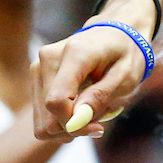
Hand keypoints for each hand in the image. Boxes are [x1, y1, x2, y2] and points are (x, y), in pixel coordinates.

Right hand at [31, 25, 147, 142]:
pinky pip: (42, 117)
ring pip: (42, 122)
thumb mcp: (127, 76)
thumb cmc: (126, 54)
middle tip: (101, 119)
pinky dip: (62, 121)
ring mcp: (38, 67)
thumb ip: (100, 97)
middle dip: (76, 127)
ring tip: (93, 111)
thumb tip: (75, 122)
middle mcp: (48, 58)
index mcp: (75, 53)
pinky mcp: (36, 76)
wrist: (116, 33)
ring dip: (69, 126)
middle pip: (48, 117)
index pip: (57, 101)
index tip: (99, 128)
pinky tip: (81, 109)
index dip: (75, 124)